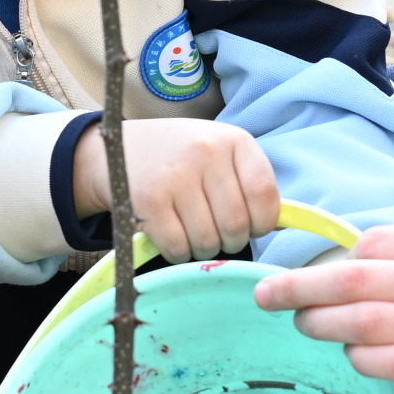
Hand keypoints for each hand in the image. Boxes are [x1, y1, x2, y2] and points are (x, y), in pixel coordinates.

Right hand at [68, 117, 281, 262]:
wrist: (113, 149)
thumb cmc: (177, 156)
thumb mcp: (219, 153)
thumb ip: (249, 183)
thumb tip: (280, 225)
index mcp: (234, 140)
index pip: (265, 196)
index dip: (262, 222)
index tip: (250, 225)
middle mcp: (206, 153)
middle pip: (236, 225)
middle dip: (230, 241)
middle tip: (215, 231)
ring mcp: (176, 175)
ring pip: (209, 241)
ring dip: (203, 249)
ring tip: (191, 231)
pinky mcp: (149, 200)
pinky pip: (178, 248)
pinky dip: (178, 253)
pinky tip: (171, 235)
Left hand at [251, 218, 393, 393]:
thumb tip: (368, 256)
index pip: (376, 243)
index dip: (332, 258)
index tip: (306, 267)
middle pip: (356, 281)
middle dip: (301, 288)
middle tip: (267, 295)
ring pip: (369, 326)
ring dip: (324, 327)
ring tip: (303, 326)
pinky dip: (367, 362)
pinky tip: (353, 359)